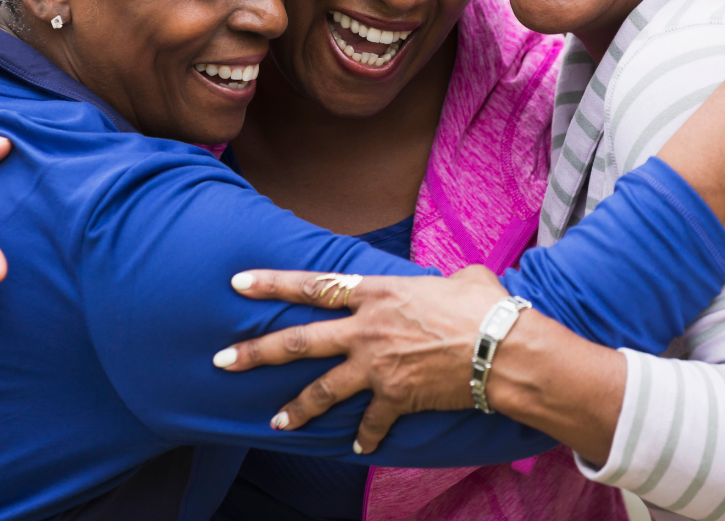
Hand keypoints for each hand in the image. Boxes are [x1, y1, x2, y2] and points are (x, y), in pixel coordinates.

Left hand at [212, 265, 506, 453]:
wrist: (503, 348)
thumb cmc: (483, 305)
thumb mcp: (456, 277)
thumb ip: (433, 281)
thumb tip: (447, 282)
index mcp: (375, 292)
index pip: (312, 286)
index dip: (272, 283)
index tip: (238, 283)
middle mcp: (366, 329)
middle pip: (299, 341)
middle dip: (256, 352)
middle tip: (221, 360)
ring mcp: (377, 367)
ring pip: (322, 389)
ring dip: (296, 408)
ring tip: (274, 421)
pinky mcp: (395, 398)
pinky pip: (370, 423)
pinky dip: (364, 436)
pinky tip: (356, 446)